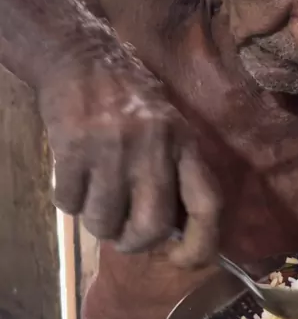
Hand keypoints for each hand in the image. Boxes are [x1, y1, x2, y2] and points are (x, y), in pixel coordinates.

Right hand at [39, 45, 219, 266]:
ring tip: (95, 198)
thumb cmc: (129, 96)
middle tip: (123, 235)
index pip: (207, 203)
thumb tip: (173, 230)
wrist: (82, 57)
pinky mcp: (73, 149)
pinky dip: (69, 200)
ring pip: (104, 222)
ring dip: (97, 222)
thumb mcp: (168, 125)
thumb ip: (175, 170)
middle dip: (134, 243)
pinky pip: (70, 203)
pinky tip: (74, 177)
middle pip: (151, 227)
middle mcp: (153, 147)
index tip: (187, 262)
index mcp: (183, 141)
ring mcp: (112, 148)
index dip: (202, 243)